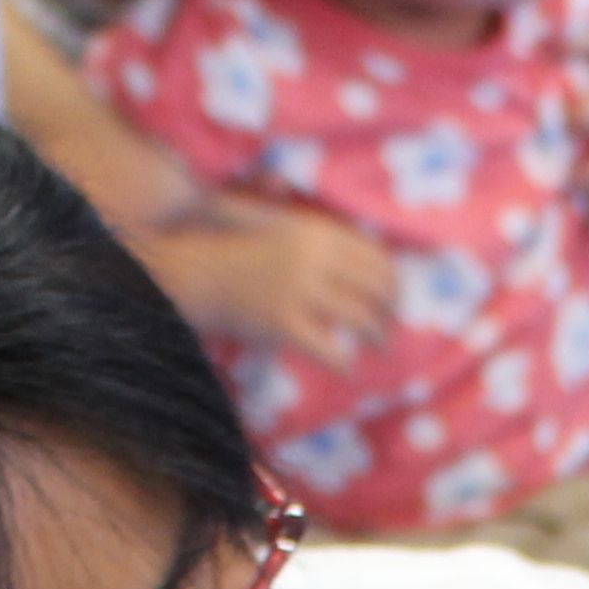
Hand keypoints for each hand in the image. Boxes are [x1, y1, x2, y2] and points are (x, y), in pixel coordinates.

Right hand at [149, 196, 395, 365]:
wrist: (194, 271)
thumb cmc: (231, 247)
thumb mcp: (273, 221)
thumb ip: (308, 226)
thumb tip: (333, 222)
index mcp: (316, 232)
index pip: (374, 256)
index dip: (392, 279)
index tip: (394, 295)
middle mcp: (314, 258)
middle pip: (376, 287)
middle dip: (391, 309)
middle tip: (391, 324)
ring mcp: (300, 290)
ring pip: (361, 319)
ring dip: (377, 336)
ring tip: (380, 345)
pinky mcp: (285, 323)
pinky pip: (330, 349)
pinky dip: (344, 362)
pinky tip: (347, 367)